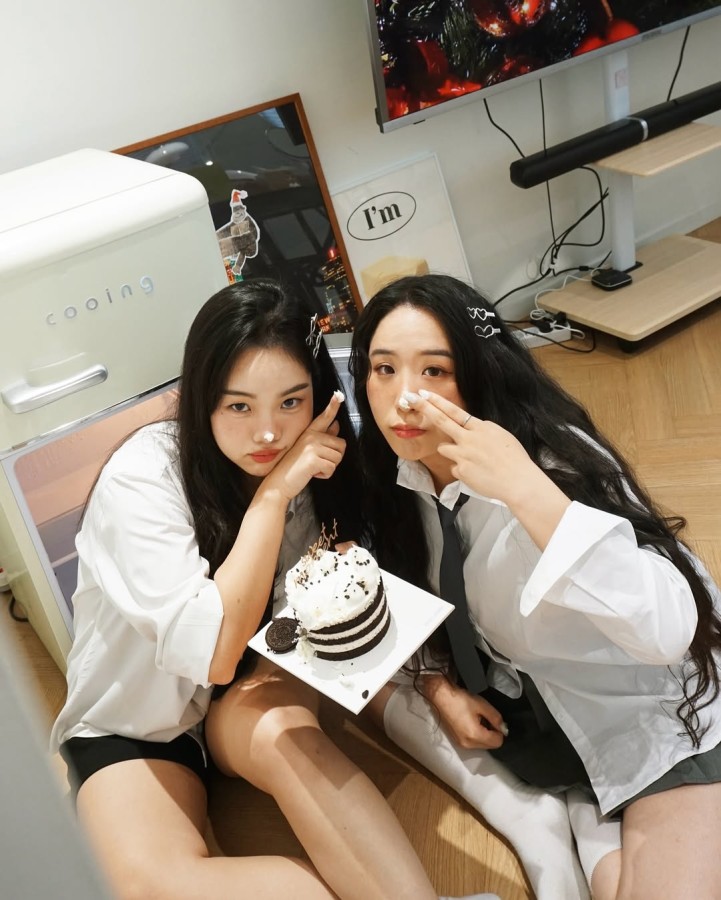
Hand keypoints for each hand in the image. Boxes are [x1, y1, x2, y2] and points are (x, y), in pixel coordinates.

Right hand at [263, 393, 345, 501]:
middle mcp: (311, 436)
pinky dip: (325, 475)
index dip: (333, 406)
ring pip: (338, 458)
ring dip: (329, 467)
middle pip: (341, 445)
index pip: (324, 417)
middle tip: (317, 463)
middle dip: (334, 458)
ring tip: (313, 468)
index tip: (338, 395)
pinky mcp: (314, 458)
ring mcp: (312, 446)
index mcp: (309, 433)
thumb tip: (336, 425)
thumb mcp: (306, 449)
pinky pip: (332, 468)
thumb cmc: (293, 468)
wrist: (278, 483)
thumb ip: (322, 437)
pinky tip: (312, 474)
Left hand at [412, 390, 570, 547]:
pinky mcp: (460, 471)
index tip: (424, 394)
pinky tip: (477, 474)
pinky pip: (454, 468)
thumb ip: (482, 431)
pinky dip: (463, 471)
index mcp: (481, 428)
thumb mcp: (501, 436)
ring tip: (472, 460)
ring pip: (444, 448)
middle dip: (425, 408)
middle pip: (441, 421)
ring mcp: (462, 455)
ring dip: (452, 451)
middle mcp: (469, 438)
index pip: (454, 411)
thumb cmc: (515, 459)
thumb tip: (471, 428)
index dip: (438, 402)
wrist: (518, 482)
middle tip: (410, 398)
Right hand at [422, 674, 506, 749]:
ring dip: (484, 734)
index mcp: (475, 736)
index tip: (494, 719)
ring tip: (477, 718)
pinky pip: (473, 742)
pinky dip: (476, 735)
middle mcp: (468, 745)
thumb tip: (504, 728)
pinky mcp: (456, 741)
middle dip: (492, 733)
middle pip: (490, 745)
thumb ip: (496, 718)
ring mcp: (461, 744)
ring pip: (481, 744)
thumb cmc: (461, 700)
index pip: (497, 742)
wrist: (441, 697)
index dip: (499, 730)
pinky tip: (470, 722)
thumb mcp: (482, 705)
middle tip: (485, 717)